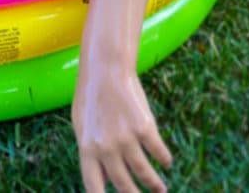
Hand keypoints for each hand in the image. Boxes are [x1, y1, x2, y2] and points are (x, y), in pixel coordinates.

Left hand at [72, 67, 171, 191]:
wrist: (106, 68)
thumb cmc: (92, 96)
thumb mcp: (82, 125)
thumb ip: (91, 152)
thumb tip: (104, 180)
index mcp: (87, 148)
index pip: (93, 186)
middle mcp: (105, 147)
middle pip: (123, 185)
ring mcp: (126, 138)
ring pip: (145, 173)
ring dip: (155, 185)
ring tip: (160, 190)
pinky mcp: (144, 127)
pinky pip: (159, 152)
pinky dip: (164, 159)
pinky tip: (165, 161)